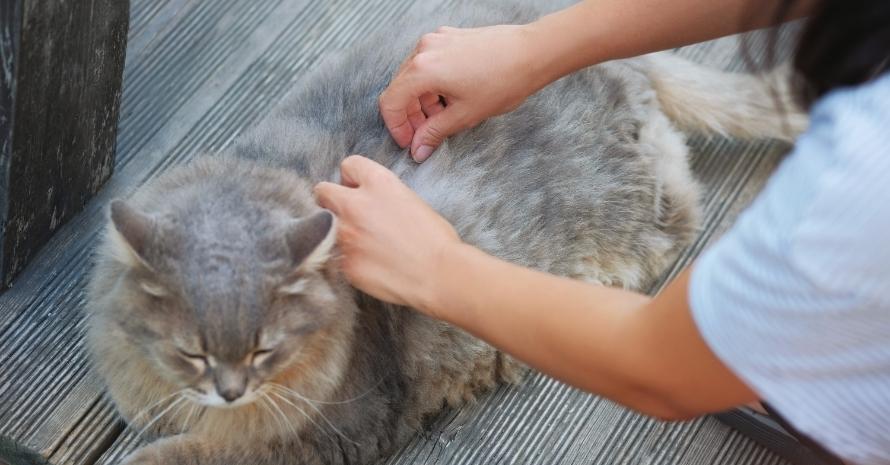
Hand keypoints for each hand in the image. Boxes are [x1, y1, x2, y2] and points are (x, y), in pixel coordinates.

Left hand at [314, 156, 461, 311]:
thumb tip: (370, 204)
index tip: (356, 188)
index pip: (349, 165)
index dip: (352, 177)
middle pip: (323, 191)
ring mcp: (345, 235)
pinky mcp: (344, 263)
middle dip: (331, 200)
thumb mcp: (411, 200)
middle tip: (346, 213)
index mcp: (378, 183)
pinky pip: (336, 254)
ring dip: (337, 231)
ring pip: (324, 225)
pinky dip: (347, 257)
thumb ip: (383, 196)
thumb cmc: (435, 239)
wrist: (438, 275)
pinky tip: (368, 263)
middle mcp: (355, 205)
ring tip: (361, 244)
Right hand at [379, 24, 546, 161]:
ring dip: (421, 100)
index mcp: (422, 69)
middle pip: (400, 88)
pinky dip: (432, 84)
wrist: (532, 53)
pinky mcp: (448, 37)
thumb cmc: (503, 81)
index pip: (391, 102)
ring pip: (414, 76)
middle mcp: (423, 50)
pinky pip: (428, 63)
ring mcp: (436, 40)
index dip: (396, 127)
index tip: (408, 142)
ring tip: (441, 118)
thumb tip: (417, 149)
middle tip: (424, 135)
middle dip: (409, 115)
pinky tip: (450, 98)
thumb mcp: (464, 115)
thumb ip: (434, 132)